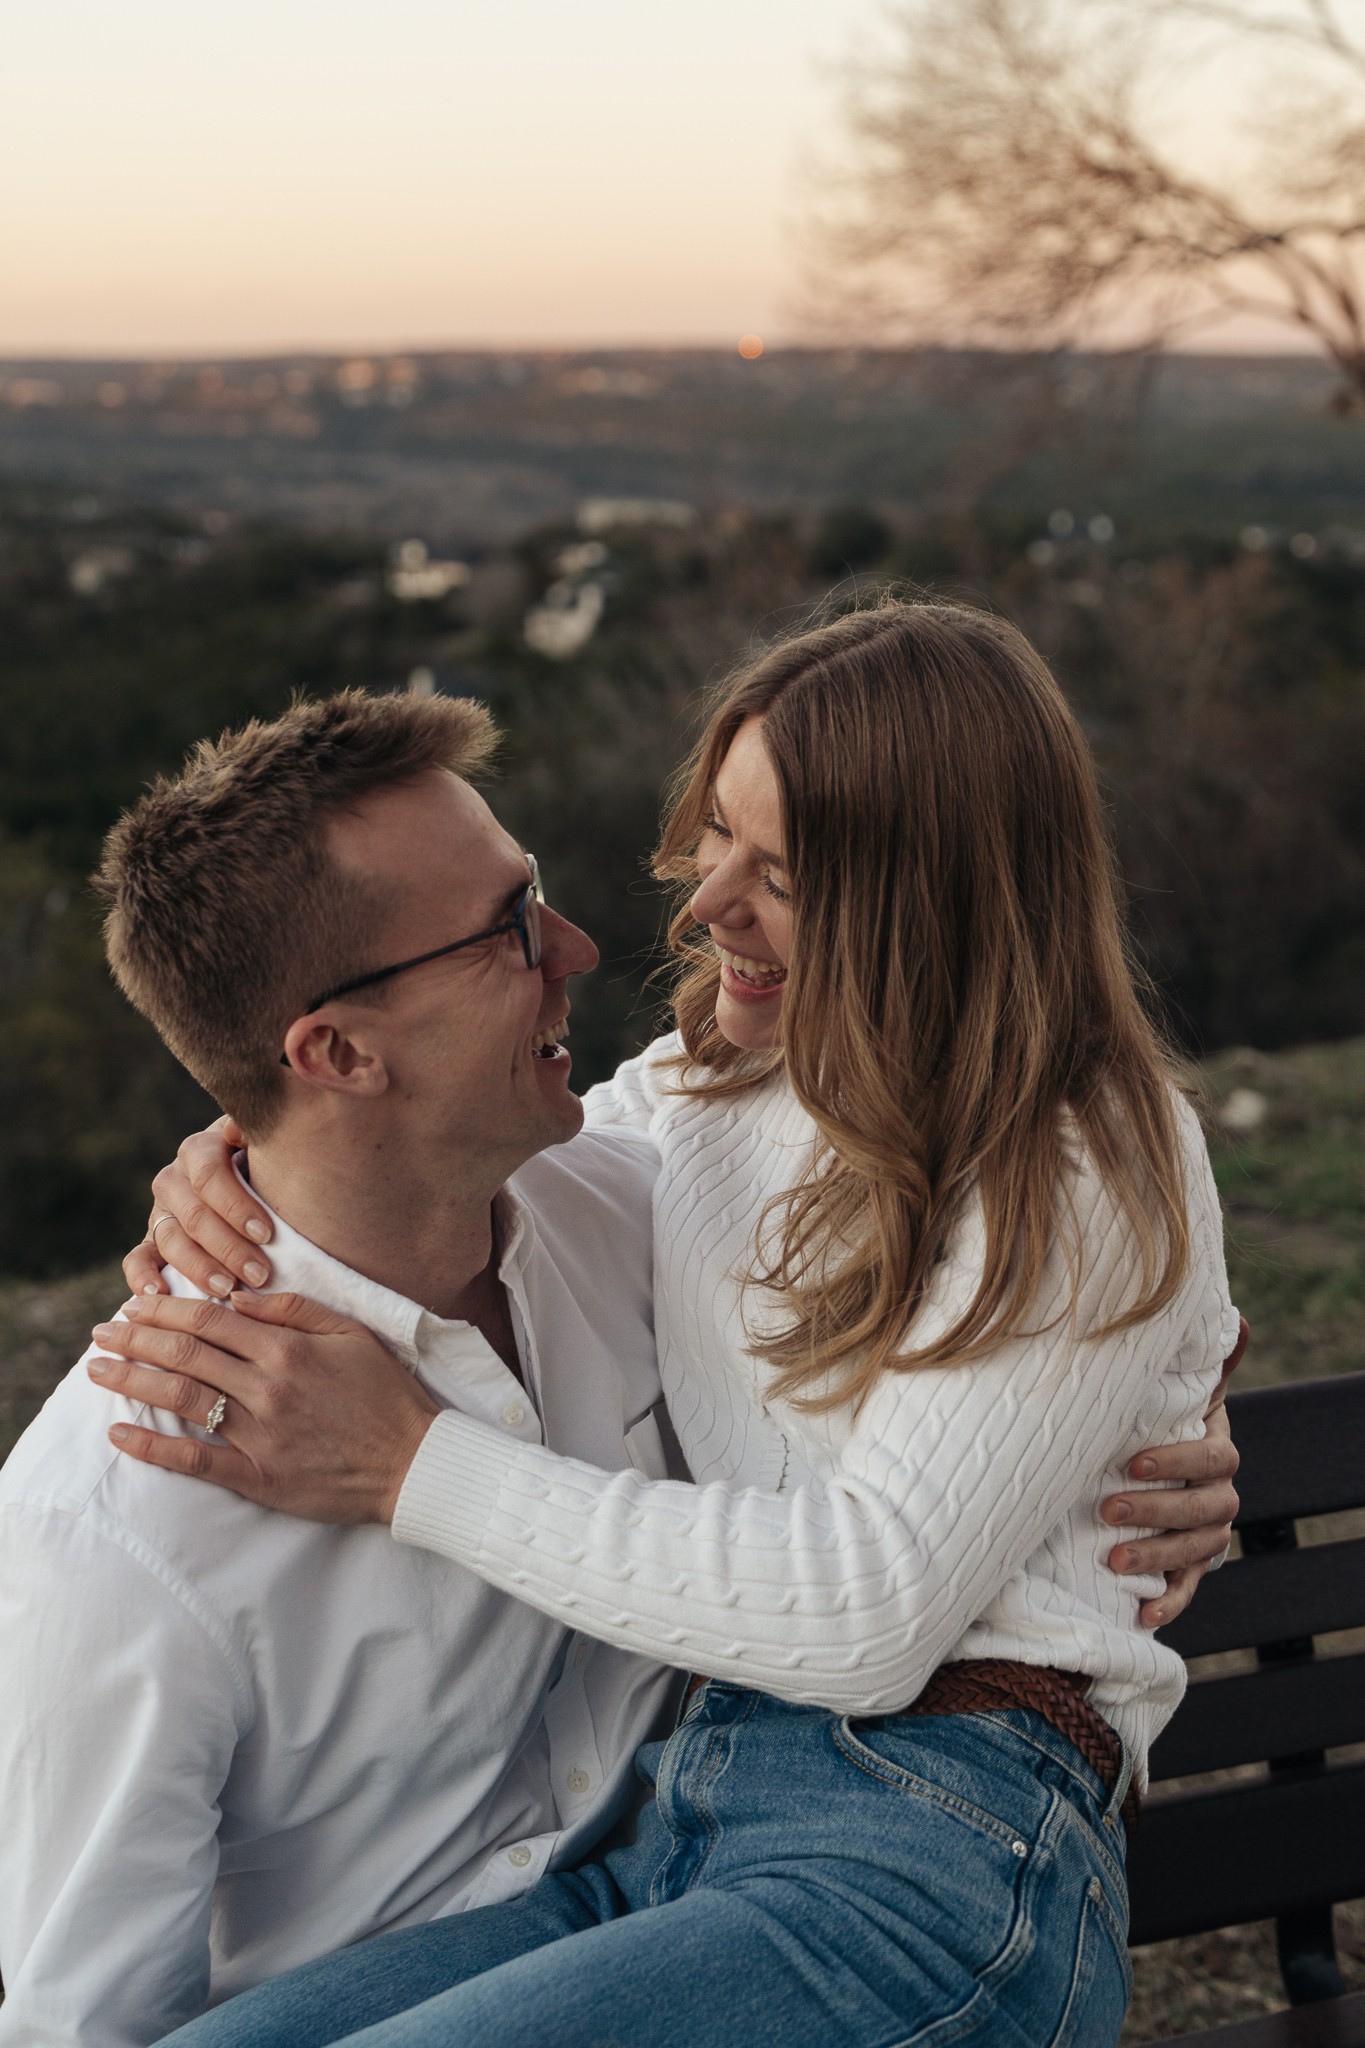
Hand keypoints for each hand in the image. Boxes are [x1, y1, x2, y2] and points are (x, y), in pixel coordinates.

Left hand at [87, 1292, 438, 1524]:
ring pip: (181, 1399)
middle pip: (185, 1353)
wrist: (413, 1461)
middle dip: (135, 1337)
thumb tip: (238, 1298)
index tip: (135, 1302)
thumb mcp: (351, 1335)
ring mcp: (260, 1434)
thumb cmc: (386, 1394)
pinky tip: (119, 1433)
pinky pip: (194, 1461)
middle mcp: (266, 1386)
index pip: (210, 1318)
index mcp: (287, 1348)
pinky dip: (152, 1447)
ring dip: (133, 1380)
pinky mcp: (258, 1477)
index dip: (165, 1307)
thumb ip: (295, 1311)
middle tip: (101, 1330)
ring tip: (97, 1369)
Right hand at [123, 1119, 276, 1300]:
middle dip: (229, 1247)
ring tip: (227, 1289)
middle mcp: (175, 1178)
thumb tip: (236, 1130)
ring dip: (198, 1267)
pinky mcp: (151, 1242)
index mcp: (201, 1149)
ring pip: (170, 1239)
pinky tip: (159, 1295)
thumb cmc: (269, 1165)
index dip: (235, 1205)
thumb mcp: (267, 1145)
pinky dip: (142, 1277)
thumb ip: (256, 1137)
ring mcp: (161, 1211)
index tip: (266, 1234)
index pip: (209, 1175)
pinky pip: (137, 1259)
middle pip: (194, 1214)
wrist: (256, 1181)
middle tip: (260, 1274)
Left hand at [1102, 1317, 1246, 1628]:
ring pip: (1198, 1549)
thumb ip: (1202, 1362)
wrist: (1148, 1463)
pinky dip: (1170, 1602)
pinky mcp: (1189, 1564)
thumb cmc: (1156, 1419)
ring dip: (1159, 1556)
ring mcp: (1206, 1532)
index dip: (1177, 1462)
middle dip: (1158, 1510)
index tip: (1130, 1463)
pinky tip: (1143, 1614)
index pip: (1213, 1458)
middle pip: (1206, 1508)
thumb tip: (1238, 1316)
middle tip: (1107, 1508)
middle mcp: (1219, 1493)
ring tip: (1114, 1559)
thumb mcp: (1174, 1390)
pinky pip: (1189, 1588)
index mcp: (1215, 1449)